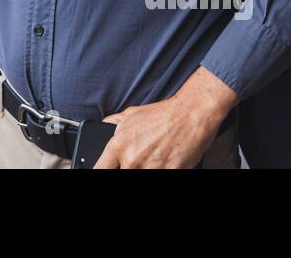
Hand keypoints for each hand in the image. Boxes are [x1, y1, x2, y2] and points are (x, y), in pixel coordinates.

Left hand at [93, 66, 235, 168]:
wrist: (189, 115)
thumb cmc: (161, 115)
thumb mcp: (131, 114)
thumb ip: (114, 124)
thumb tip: (104, 127)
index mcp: (119, 146)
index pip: (100, 168)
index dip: (102, 170)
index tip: (106, 169)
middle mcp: (132, 160)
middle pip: (122, 173)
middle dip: (128, 167)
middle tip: (140, 158)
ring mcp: (151, 168)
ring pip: (140, 175)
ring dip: (147, 167)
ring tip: (154, 158)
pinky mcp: (168, 173)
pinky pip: (160, 176)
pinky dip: (160, 168)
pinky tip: (164, 161)